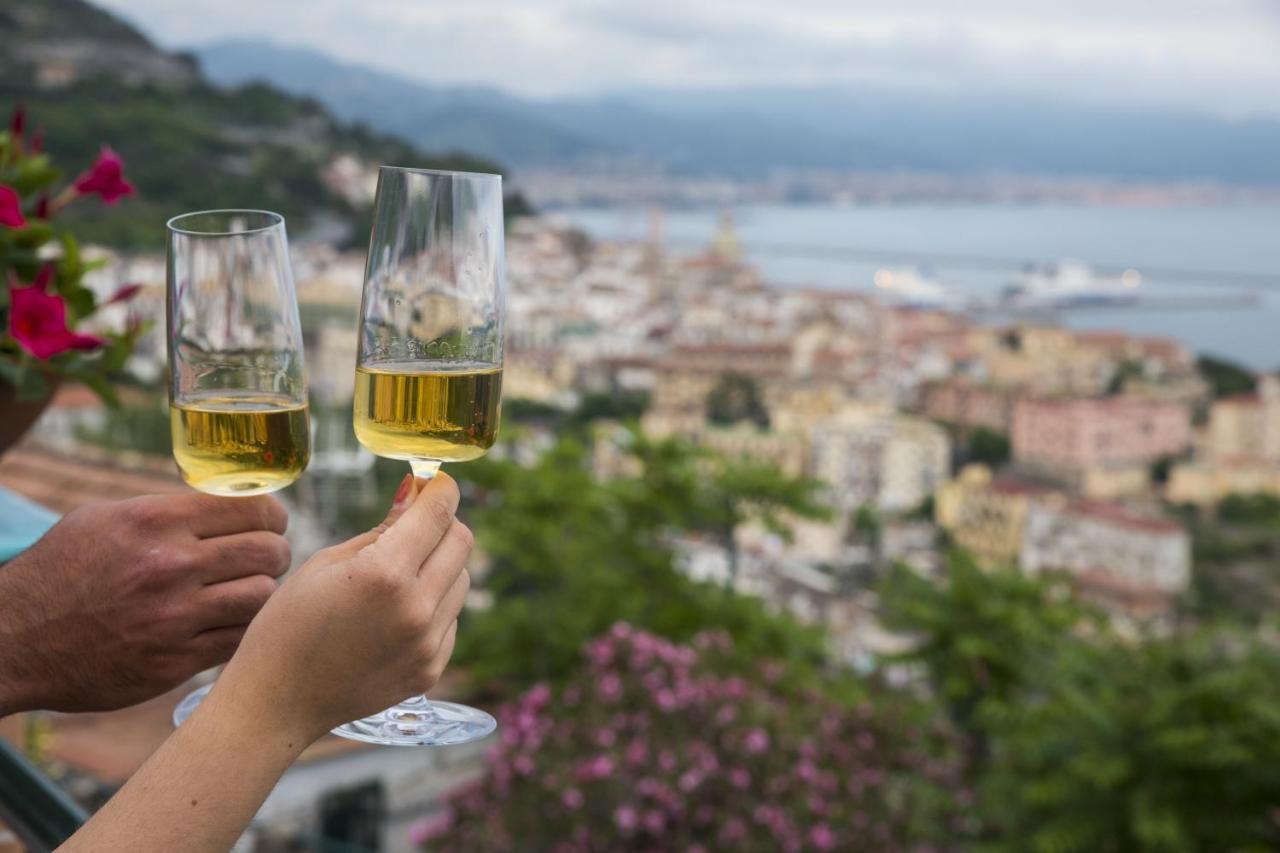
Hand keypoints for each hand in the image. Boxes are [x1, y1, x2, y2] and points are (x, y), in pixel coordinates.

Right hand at [0, 494, 289, 715]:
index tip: (271, 523)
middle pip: (267, 550)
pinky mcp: (174, 662)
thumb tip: (227, 505)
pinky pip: (238, 639)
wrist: (14, 640)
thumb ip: (168, 510)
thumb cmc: (62, 571)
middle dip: (275, 552)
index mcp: (154, 522)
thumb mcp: (106, 520)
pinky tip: (229, 622)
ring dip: (263, 592)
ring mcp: (174, 617)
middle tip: (267, 558)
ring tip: (248, 591)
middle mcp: (169, 566)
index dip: (271, 515)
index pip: (250, 508)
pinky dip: (242, 630)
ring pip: (263, 596)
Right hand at [210, 473, 471, 742]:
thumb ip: (381, 529)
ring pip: (461, 580)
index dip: (440, 489)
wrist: (276, 702)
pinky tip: (394, 615)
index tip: (433, 483)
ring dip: (440, 566)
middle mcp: (416, 608)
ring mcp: (427, 644)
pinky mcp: (430, 670)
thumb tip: (414, 493)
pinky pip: (451, 619)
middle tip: (414, 525)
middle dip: (442, 524)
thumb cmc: (288, 624)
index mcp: (385, 573)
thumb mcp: (326, 563)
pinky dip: (433, 606)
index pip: (440, 512)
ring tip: (397, 576)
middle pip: (462, 542)